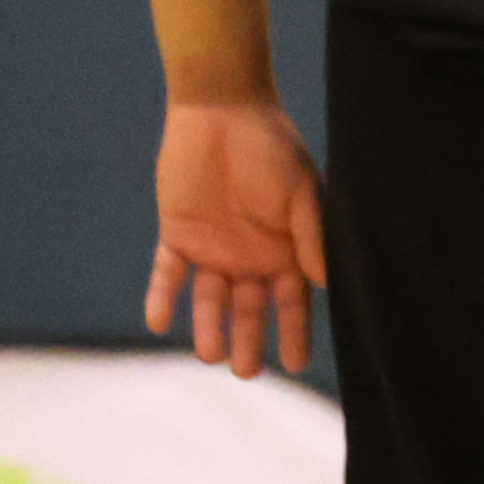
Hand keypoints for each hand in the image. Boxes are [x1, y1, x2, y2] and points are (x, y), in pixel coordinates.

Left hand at [145, 98, 324, 377]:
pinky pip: (167, 273)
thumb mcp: (300, 193)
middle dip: (249, 340)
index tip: (296, 364)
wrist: (221, 111)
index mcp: (286, 248)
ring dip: (208, 327)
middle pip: (250, 308)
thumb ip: (310, 238)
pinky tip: (158, 320)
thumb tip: (325, 284)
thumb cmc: (272, 148)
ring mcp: (213, 247)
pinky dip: (162, 296)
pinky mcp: (177, 234)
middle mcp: (251, 255)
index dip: (295, 331)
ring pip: (209, 299)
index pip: (292, 300)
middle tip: (246, 372)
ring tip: (208, 354)